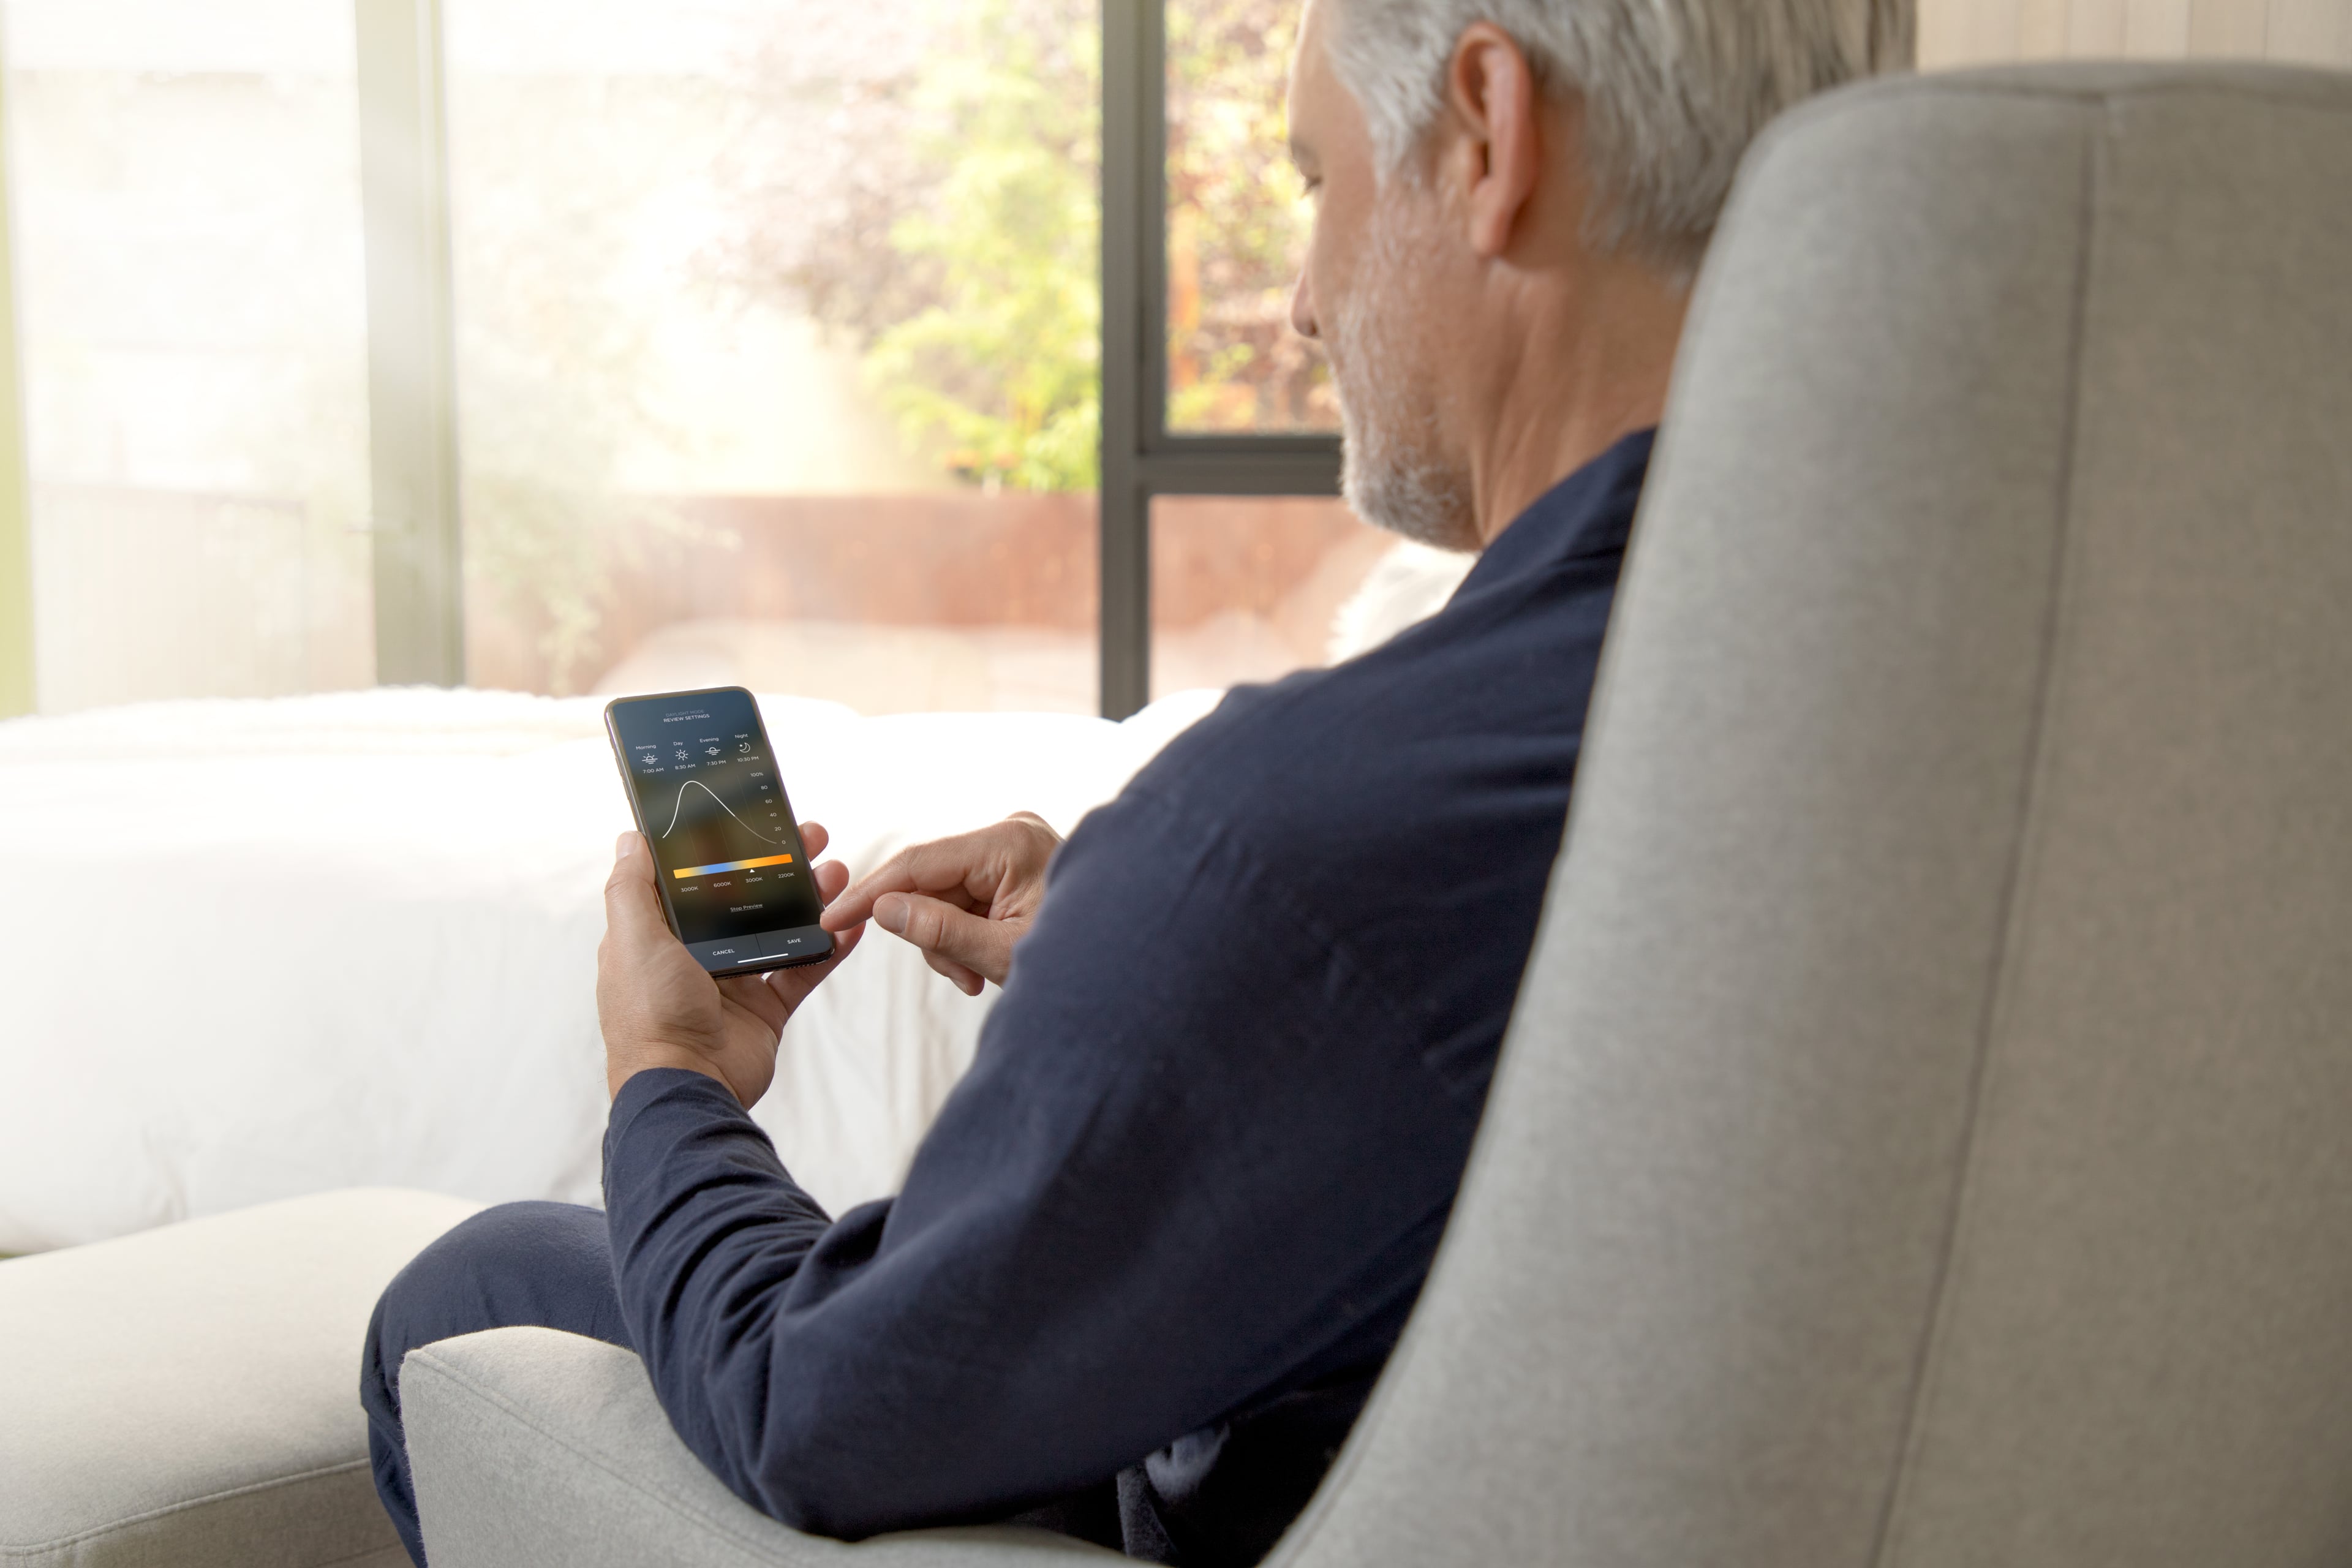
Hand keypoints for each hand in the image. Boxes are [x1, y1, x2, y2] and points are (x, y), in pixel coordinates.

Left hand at [597, 824, 863, 1105]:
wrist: (687, 1086)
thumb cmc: (650, 1014)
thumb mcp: (631, 939)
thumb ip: (632, 887)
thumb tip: (631, 838)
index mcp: (661, 935)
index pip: (697, 878)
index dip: (726, 847)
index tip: (755, 819)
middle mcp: (697, 954)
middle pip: (747, 896)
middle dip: (781, 864)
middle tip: (813, 836)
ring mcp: (735, 982)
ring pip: (780, 927)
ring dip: (812, 898)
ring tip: (838, 871)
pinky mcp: (766, 1009)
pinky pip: (803, 970)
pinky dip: (829, 947)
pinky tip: (852, 924)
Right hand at [822, 812, 1061, 994]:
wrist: (1133, 961)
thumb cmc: (1081, 958)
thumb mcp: (1002, 953)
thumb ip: (940, 932)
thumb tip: (884, 911)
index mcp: (1009, 843)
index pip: (918, 863)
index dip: (870, 893)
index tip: (834, 918)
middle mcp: (1009, 832)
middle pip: (928, 881)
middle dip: (932, 934)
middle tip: (964, 977)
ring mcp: (1013, 845)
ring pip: (943, 895)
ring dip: (950, 941)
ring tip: (981, 975)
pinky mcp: (1014, 862)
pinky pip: (965, 897)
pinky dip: (966, 933)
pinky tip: (986, 961)